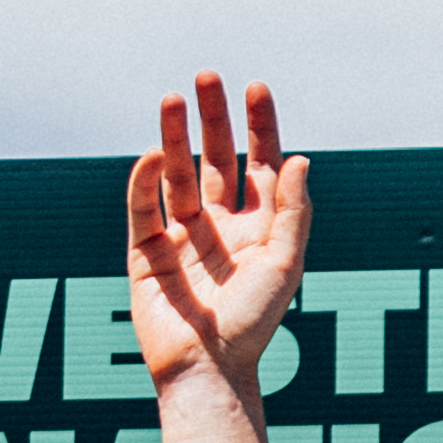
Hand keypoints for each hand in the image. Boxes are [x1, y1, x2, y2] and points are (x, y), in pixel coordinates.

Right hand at [125, 75, 308, 393]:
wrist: (207, 366)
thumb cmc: (253, 322)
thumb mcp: (284, 263)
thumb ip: (293, 212)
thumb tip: (300, 159)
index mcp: (260, 228)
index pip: (261, 165)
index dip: (259, 127)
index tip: (256, 88)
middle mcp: (221, 225)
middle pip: (215, 158)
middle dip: (213, 119)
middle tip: (207, 76)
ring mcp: (181, 234)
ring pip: (176, 173)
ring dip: (175, 136)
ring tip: (173, 97)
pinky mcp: (145, 248)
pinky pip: (142, 204)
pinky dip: (145, 178)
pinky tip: (154, 152)